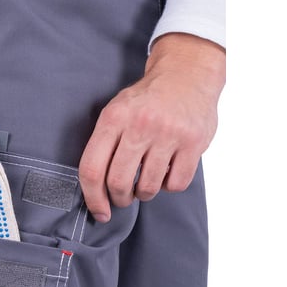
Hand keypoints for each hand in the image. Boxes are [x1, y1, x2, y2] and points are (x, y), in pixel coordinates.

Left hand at [78, 32, 224, 222]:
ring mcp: (168, 134)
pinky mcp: (193, 142)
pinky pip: (176, 184)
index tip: (99, 212)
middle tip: (124, 197)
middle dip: (119, 198)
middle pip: (118, 183)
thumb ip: (104, 143)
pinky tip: (167, 171)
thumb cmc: (147, 99)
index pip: (92, 169)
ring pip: (148, 187)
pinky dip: (169, 185)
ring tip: (146, 181)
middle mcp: (140, 126)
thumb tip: (94, 188)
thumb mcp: (117, 110)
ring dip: (144, 193)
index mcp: (114, 118)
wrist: (186, 74)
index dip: (92, 198)